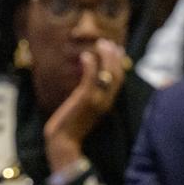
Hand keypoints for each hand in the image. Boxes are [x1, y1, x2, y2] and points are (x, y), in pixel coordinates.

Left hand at [44, 40, 125, 170]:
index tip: (117, 50)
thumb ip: (91, 95)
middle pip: (117, 74)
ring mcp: (97, 100)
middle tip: (109, 43)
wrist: (64, 141)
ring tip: (101, 44)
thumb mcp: (86, 108)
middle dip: (114, 56)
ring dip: (106, 57)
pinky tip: (85, 56)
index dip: (119, 63)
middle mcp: (106, 101)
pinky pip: (91, 78)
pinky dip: (91, 65)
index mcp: (108, 103)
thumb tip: (90, 80)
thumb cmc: (71, 125)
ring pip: (108, 74)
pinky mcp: (85, 100)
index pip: (119, 80)